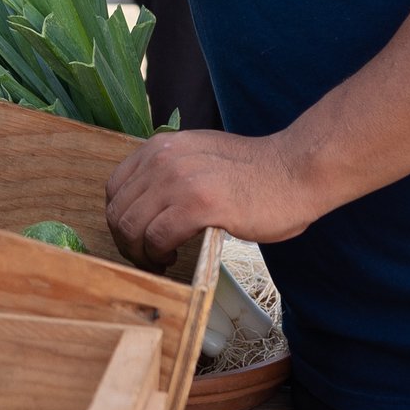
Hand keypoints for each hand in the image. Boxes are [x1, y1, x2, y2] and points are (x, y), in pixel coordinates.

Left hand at [104, 128, 328, 268]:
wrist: (294, 170)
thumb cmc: (254, 172)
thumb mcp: (199, 156)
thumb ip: (169, 170)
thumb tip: (145, 202)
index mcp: (161, 147)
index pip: (115, 188)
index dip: (120, 219)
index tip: (136, 237)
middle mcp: (163, 159)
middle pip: (119, 211)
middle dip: (126, 242)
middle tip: (146, 258)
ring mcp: (179, 180)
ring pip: (132, 227)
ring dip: (140, 253)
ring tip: (159, 262)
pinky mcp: (199, 205)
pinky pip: (158, 238)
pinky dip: (159, 255)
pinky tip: (173, 258)